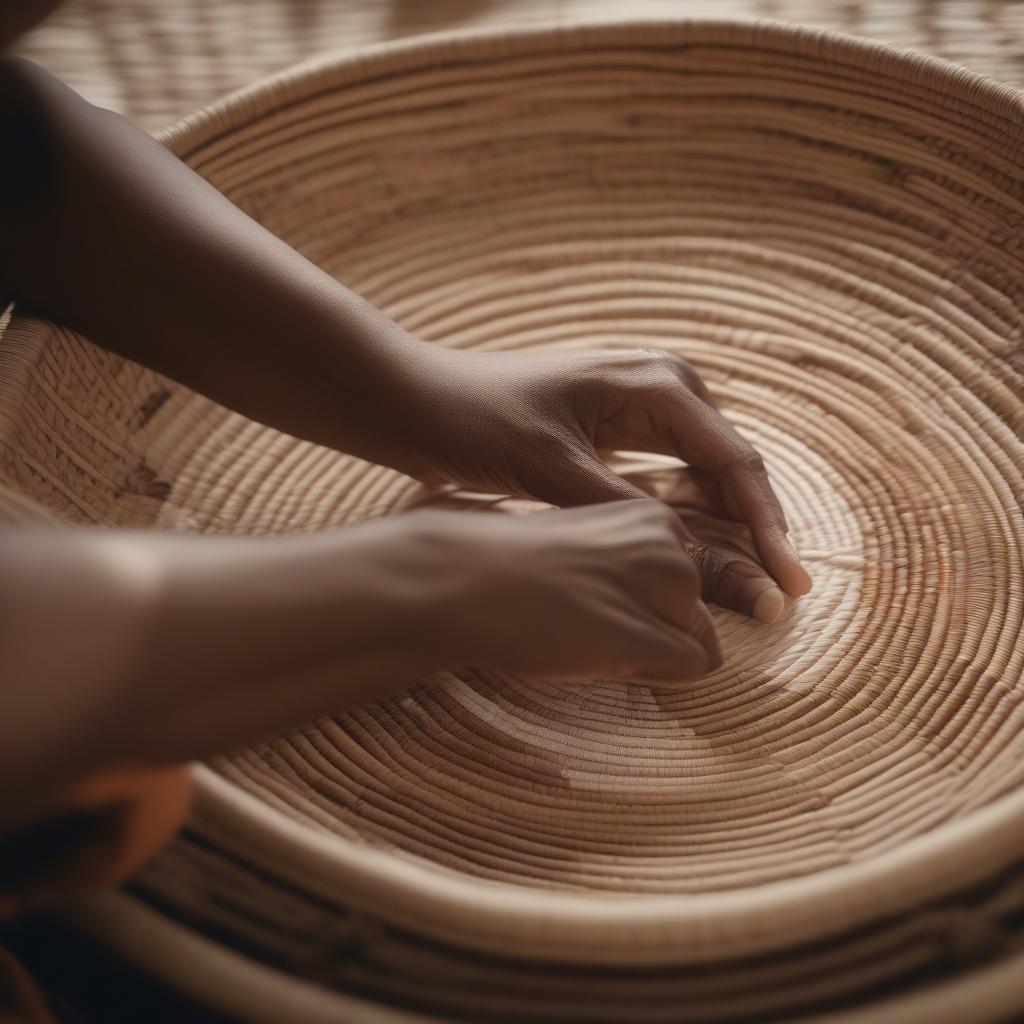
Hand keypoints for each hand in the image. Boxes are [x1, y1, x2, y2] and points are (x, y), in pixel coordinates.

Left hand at [398, 347, 811, 621]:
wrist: (422, 401)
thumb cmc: (479, 423)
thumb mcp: (552, 471)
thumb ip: (622, 511)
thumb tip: (685, 558)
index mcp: (656, 385)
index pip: (734, 463)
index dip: (768, 526)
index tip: (790, 582)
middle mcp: (662, 386)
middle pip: (730, 468)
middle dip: (757, 529)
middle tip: (781, 595)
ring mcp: (642, 405)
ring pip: (705, 474)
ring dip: (729, 525)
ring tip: (754, 585)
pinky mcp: (620, 428)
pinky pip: (673, 473)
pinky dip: (691, 513)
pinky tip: (703, 554)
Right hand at [410, 500, 720, 681]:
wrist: (459, 581)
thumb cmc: (514, 570)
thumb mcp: (591, 549)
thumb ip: (640, 569)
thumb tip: (691, 628)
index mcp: (655, 517)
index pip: (691, 581)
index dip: (645, 607)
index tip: (592, 597)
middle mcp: (670, 543)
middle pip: (700, 615)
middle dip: (655, 633)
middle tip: (587, 621)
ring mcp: (661, 586)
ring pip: (699, 643)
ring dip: (650, 654)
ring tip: (588, 635)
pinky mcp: (645, 630)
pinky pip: (692, 668)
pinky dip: (651, 674)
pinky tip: (598, 655)